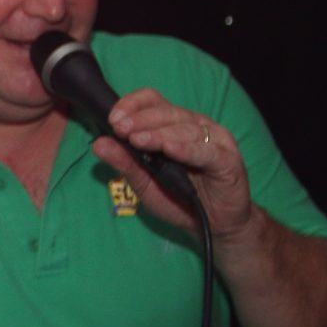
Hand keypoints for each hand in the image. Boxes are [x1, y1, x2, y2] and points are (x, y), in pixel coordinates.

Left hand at [96, 89, 254, 240]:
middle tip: (120, 129)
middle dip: (140, 120)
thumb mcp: (143, 183)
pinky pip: (206, 151)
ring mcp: (214, 141)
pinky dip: (187, 149)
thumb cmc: (179, 199)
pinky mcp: (228, 160)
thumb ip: (124, 163)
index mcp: (173, 125)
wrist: (214, 225)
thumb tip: (98, 144)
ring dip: (158, 133)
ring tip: (137, 140)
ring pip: (185, 129)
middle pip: (167, 112)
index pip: (152, 101)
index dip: (132, 105)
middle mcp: (195, 126)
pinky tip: (170, 150)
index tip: (113, 119)